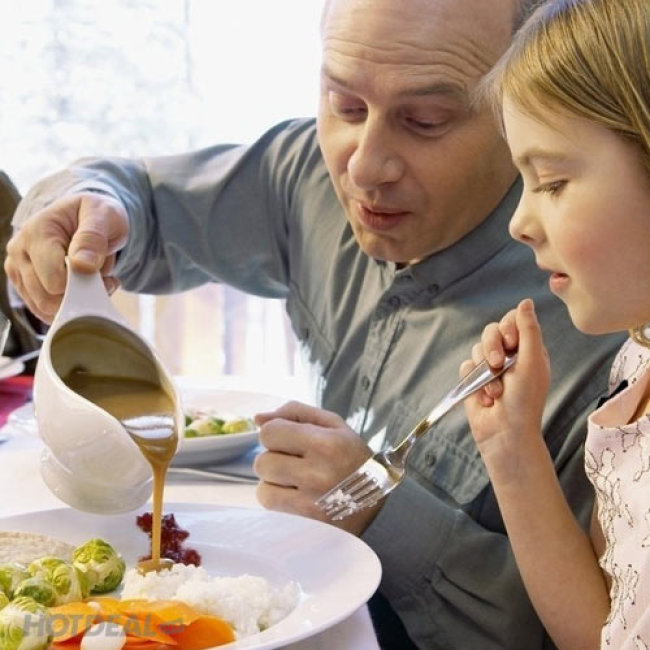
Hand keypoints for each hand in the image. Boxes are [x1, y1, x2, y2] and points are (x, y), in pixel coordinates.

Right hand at [5, 193, 128, 322]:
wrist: (86, 216)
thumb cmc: (96, 215)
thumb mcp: (104, 215)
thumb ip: (93, 237)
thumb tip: (81, 265)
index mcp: (37, 231)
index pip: (54, 278)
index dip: (81, 284)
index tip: (100, 271)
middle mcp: (19, 250)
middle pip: (48, 298)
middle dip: (80, 295)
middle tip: (104, 279)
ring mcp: (18, 269)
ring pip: (45, 308)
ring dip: (76, 302)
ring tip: (95, 281)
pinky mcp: (23, 284)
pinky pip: (44, 311)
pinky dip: (69, 306)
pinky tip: (84, 288)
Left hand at [253, 401, 381, 534]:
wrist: (377, 504)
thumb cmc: (351, 458)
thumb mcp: (333, 425)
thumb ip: (295, 412)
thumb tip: (257, 418)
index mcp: (326, 443)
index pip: (269, 432)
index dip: (275, 434)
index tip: (290, 441)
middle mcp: (317, 474)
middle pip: (262, 461)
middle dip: (274, 460)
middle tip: (295, 463)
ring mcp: (311, 504)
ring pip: (262, 488)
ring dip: (275, 484)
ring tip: (297, 483)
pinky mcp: (305, 525)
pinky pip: (270, 508)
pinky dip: (278, 502)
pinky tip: (297, 499)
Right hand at [462, 299, 549, 451]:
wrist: (505, 433)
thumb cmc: (525, 400)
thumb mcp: (532, 361)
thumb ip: (528, 330)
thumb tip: (526, 301)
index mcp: (528, 349)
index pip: (513, 320)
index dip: (508, 327)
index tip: (510, 341)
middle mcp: (509, 356)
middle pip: (491, 331)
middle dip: (491, 347)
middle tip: (498, 364)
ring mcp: (490, 368)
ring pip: (476, 348)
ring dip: (485, 371)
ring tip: (495, 390)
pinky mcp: (473, 380)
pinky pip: (465, 367)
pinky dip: (474, 383)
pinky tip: (486, 398)